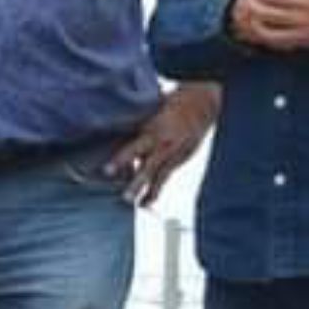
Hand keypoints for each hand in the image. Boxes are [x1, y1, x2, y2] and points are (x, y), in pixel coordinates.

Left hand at [106, 87, 218, 206]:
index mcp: (153, 131)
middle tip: (125, 197)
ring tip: (139, 205)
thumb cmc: (167, 106)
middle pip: (148, 167)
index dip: (121, 159)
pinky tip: (146, 203)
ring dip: (148, 192)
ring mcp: (173, 154)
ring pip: (158, 177)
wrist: (202, 103)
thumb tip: (107, 140)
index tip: (106, 171)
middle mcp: (163, 145)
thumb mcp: (150, 112)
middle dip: (137, 182)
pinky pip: (165, 178)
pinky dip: (156, 190)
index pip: (134, 147)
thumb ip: (133, 129)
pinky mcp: (179, 159)